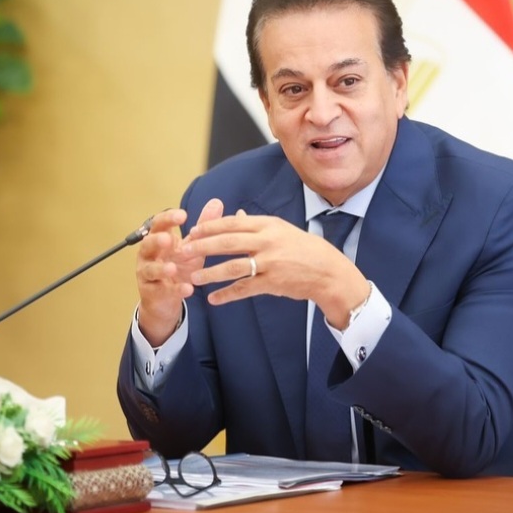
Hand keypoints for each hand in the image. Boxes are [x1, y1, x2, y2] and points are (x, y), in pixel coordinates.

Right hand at [135, 199, 223, 345]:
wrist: (166, 298)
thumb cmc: (179, 266)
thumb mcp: (192, 246)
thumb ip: (202, 226)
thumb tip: (217, 202)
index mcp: (159, 239)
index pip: (159, 224)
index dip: (168, 219)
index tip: (183, 215)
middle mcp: (149, 254)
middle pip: (147, 243)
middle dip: (156, 241)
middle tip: (169, 239)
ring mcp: (147, 274)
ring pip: (149, 269)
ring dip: (161, 268)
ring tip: (172, 268)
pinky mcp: (151, 292)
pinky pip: (162, 290)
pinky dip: (175, 290)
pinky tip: (188, 289)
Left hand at [183, 213, 369, 329]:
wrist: (328, 272)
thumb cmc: (305, 249)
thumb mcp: (283, 230)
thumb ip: (257, 224)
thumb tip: (235, 214)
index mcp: (269, 225)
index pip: (233, 223)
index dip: (211, 227)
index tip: (193, 230)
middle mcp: (268, 241)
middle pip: (228, 242)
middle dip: (203, 246)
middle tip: (183, 251)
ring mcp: (270, 263)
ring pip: (233, 266)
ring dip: (210, 272)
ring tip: (192, 277)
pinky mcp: (273, 283)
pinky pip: (244, 289)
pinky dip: (227, 294)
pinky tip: (213, 299)